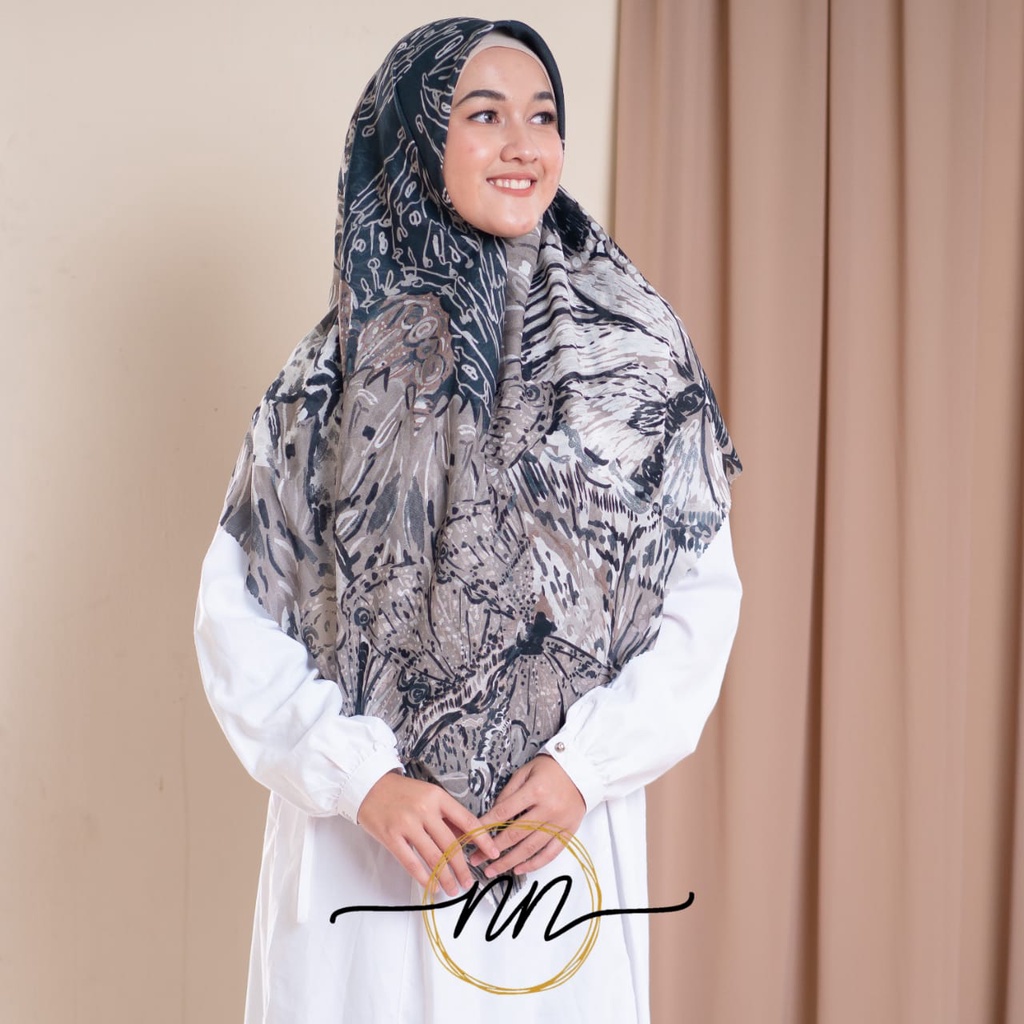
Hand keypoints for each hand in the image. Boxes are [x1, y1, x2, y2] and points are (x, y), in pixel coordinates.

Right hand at [357, 772, 499, 896]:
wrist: (369, 786)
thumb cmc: (403, 792)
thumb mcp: (429, 796)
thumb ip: (447, 816)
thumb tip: (467, 838)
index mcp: (438, 797)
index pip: (467, 820)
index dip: (482, 839)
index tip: (493, 852)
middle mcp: (425, 810)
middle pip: (451, 844)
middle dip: (463, 867)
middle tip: (469, 882)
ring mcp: (407, 824)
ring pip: (434, 857)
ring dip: (446, 877)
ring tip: (453, 889)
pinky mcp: (391, 837)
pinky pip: (412, 862)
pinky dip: (425, 878)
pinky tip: (433, 886)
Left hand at [470, 754, 585, 877]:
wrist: (582, 770)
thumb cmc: (551, 768)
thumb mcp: (526, 771)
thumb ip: (509, 792)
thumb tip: (493, 814)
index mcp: (535, 790)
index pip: (504, 812)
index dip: (486, 825)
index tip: (472, 835)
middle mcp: (548, 809)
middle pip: (515, 834)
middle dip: (493, 849)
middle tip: (476, 859)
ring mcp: (559, 823)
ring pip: (531, 848)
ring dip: (509, 862)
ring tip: (492, 870)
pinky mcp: (569, 832)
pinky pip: (550, 853)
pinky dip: (534, 864)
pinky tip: (519, 869)